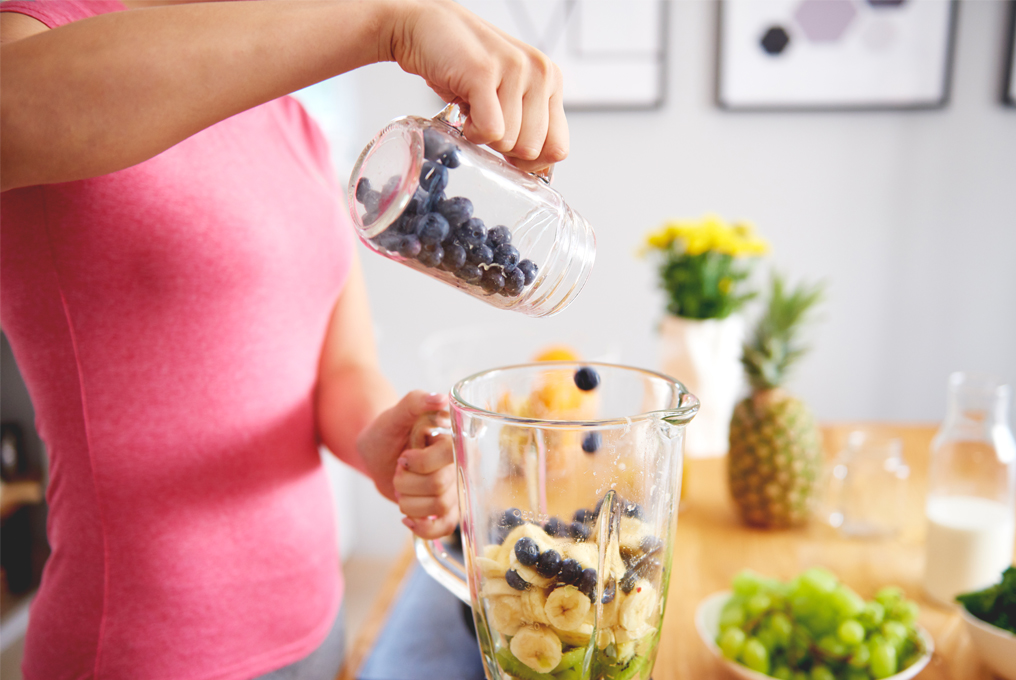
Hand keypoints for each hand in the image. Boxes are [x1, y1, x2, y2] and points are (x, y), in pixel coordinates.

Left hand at [356, 390, 457, 538]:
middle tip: (398, 470)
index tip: (404, 456)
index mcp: (454, 439)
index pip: (448, 456)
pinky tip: (407, 518)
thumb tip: (440, 398)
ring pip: (438, 507)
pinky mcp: (445, 508)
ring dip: (408, 501)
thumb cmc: (387, 430)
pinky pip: (445, 527)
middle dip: (407, 481)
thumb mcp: (395, 414)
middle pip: (439, 485)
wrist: (377, 452)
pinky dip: (423, 528)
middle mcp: (460, 464)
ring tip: (400, 487)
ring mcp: (454, 488)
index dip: (420, 462)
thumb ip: (415, 401)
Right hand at [385, 0, 567, 172]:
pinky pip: (490, 131)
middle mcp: (540, 73)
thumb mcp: (509, 94)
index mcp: (551, 81)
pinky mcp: (485, 73)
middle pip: (531, 150)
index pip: (558, 147)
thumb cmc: (464, 66)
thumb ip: (528, 124)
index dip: (530, 161)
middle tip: (485, 118)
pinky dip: (471, 131)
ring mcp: (515, 70)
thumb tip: (535, 168)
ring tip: (473, 106)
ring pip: (508, 142)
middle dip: (502, 147)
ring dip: (482, 135)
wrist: (427, 27)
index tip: (509, 149)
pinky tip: (465, 108)